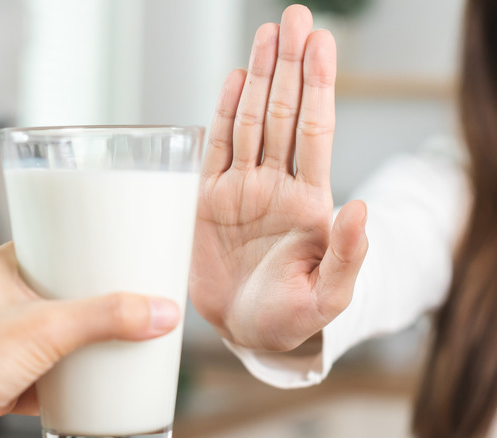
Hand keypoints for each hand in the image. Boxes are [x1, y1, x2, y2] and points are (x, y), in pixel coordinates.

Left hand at [0, 243, 179, 437]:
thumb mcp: (41, 331)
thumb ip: (103, 318)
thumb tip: (159, 311)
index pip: (52, 243)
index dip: (88, 244)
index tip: (124, 248)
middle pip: (61, 293)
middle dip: (97, 299)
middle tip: (136, 295)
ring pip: (55, 336)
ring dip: (86, 342)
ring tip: (127, 337)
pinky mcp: (0, 381)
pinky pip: (47, 374)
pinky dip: (72, 380)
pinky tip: (99, 385)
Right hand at [189, 5, 368, 351]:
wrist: (243, 331)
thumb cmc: (289, 317)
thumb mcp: (327, 295)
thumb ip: (348, 254)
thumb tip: (361, 207)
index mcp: (308, 202)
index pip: (314, 131)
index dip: (318, 87)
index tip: (322, 45)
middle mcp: (275, 185)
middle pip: (283, 112)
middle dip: (290, 65)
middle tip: (294, 19)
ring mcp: (241, 189)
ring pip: (250, 121)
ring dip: (260, 76)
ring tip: (269, 33)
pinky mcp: (207, 199)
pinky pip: (216, 148)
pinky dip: (222, 112)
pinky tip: (234, 79)